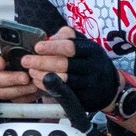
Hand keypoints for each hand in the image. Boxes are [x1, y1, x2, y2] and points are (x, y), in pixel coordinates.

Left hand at [0, 28, 118, 110]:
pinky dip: (48, 87)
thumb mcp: (84, 45)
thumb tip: (48, 38)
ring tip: (31, 72)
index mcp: (91, 50)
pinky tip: (39, 82)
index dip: (52, 47)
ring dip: (43, 75)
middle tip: (26, 61)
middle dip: (42, 62)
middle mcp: (93, 66)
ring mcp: (90, 83)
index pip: (71, 46)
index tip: (37, 47)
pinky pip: (64, 93)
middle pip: (65, 64)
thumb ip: (66, 37)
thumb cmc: (90, 62)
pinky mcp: (85, 98)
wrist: (109, 87)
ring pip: (64, 80)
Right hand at [0, 49, 45, 101]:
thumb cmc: (22, 64)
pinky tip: (34, 92)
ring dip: (19, 90)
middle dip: (11, 78)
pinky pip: (13, 102)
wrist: (28, 76)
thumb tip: (32, 51)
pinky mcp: (6, 102)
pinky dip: (25, 97)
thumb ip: (21, 53)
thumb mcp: (20, 55)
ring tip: (33, 86)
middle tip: (25, 77)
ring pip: (3, 93)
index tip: (1, 63)